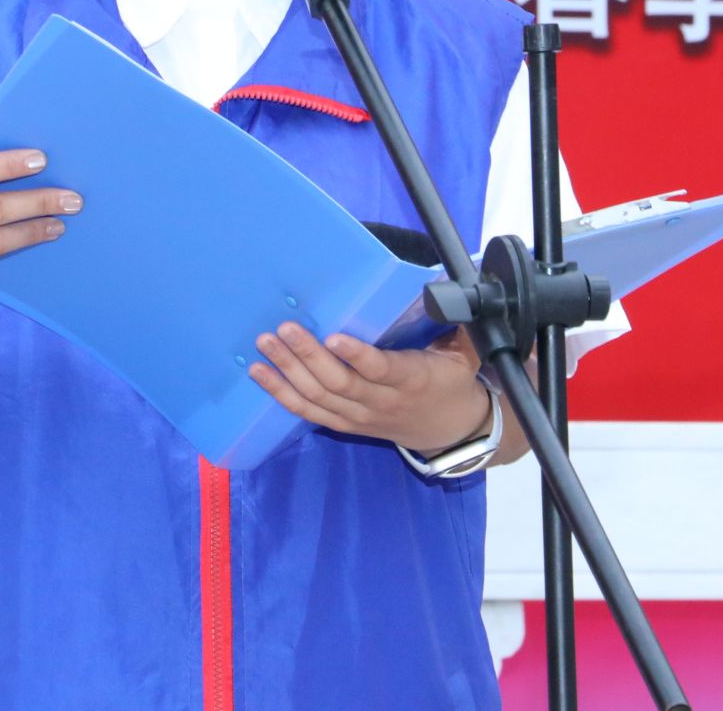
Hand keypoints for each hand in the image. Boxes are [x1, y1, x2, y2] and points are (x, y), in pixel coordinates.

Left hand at [248, 323, 493, 454]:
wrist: (449, 430)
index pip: (381, 369)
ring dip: (288, 371)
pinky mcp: (344, 424)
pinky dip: (282, 394)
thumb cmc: (452, 381)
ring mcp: (359, 416)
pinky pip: (309, 412)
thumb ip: (456, 326)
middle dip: (308, 355)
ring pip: (319, 397)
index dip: (357, 356)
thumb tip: (452, 291)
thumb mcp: (463, 355)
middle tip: (284, 329)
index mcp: (411, 379)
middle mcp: (381, 401)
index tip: (334, 337)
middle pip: (339, 383)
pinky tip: (260, 374)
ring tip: (265, 345)